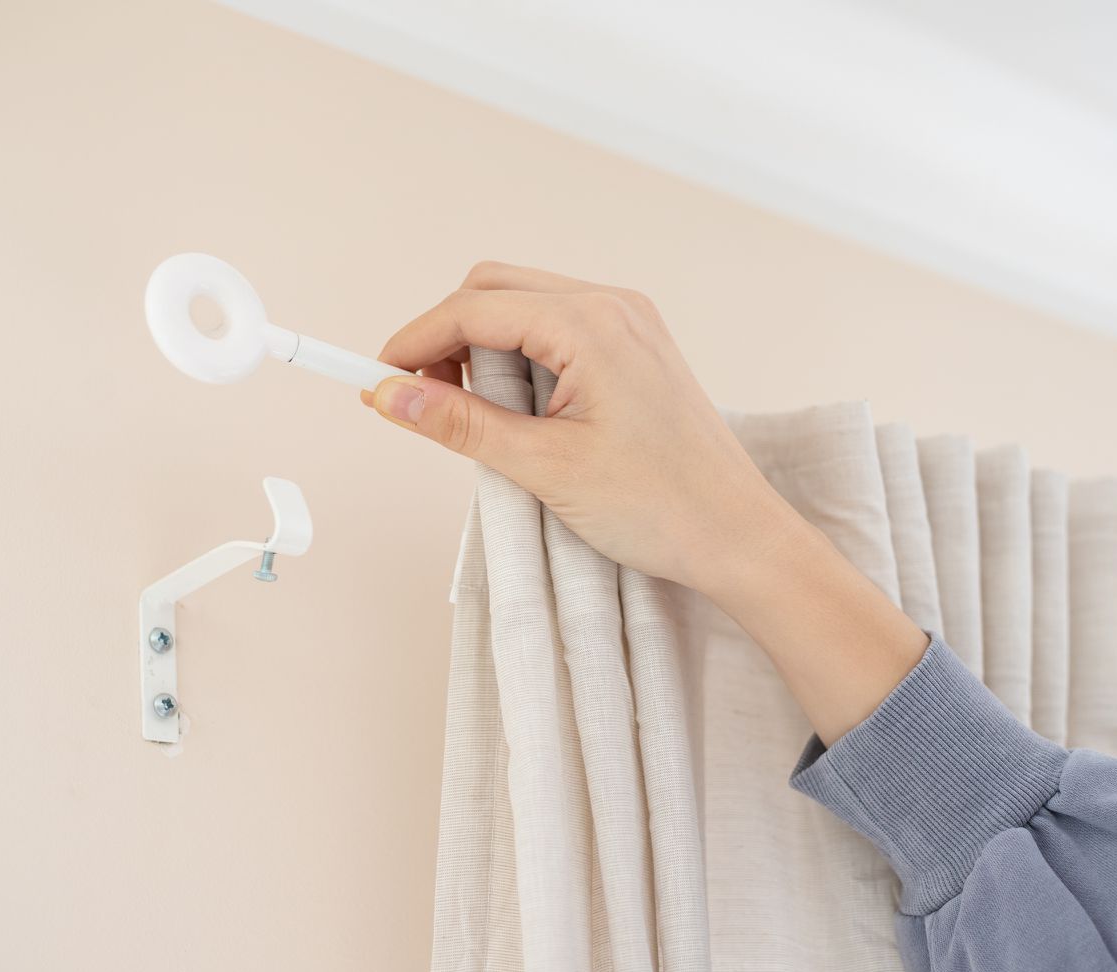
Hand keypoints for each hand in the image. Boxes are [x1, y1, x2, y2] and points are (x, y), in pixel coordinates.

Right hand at [363, 261, 928, 744]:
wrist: (739, 537)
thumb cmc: (660, 506)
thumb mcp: (544, 468)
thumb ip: (460, 424)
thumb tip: (388, 396)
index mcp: (591, 323)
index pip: (473, 308)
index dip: (415, 342)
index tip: (377, 383)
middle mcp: (612, 305)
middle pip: (494, 290)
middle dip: (445, 336)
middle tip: (421, 401)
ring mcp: (629, 323)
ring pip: (524, 305)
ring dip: (482, 347)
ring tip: (471, 415)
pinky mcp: (636, 348)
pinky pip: (557, 329)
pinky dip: (520, 357)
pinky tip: (515, 411)